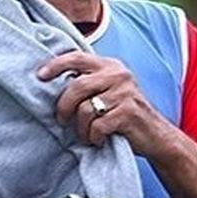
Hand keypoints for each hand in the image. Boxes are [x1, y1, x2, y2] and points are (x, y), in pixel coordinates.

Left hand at [37, 51, 177, 157]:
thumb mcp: (111, 90)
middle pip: (77, 86)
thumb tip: (52, 81)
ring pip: (85, 109)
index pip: (77, 57)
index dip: (56, 65)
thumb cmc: (125, 114)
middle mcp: (119, 75)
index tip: (40, 76)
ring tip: (87, 134)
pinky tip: (99, 139)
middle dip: (64, 106)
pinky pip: (97, 126)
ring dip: (81, 128)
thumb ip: (89, 82)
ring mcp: (125, 93)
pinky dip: (94, 137)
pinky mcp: (128, 113)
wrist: (156, 135)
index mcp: (111, 66)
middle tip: (61, 120)